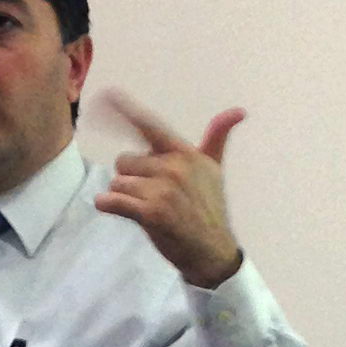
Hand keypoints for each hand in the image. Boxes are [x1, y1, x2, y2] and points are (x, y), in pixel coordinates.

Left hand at [93, 91, 245, 288]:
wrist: (211, 251)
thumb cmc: (209, 209)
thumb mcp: (215, 170)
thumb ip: (217, 138)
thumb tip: (239, 111)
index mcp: (185, 154)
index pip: (150, 127)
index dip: (125, 110)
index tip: (106, 96)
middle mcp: (174, 167)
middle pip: (124, 161)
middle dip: (131, 178)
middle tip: (150, 195)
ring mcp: (163, 190)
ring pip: (117, 182)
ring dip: (123, 196)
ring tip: (144, 208)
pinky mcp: (151, 213)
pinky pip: (113, 200)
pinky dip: (107, 204)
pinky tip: (112, 207)